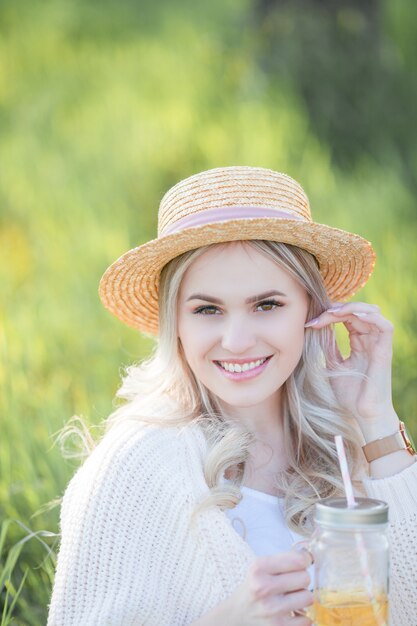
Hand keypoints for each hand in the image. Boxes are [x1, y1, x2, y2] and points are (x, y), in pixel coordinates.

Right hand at [226, 549, 312, 625]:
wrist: (237, 613)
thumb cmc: (254, 586)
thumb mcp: (261, 567)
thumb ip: (284, 560)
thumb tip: (309, 557)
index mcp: (259, 568)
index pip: (297, 560)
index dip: (305, 560)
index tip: (303, 562)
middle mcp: (264, 587)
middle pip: (305, 578)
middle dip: (302, 579)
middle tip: (292, 582)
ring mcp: (271, 609)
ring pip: (308, 597)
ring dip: (302, 597)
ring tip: (291, 597)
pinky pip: (307, 620)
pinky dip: (301, 617)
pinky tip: (290, 612)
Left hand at [305, 302, 398, 435]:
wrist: (363, 414)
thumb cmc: (349, 395)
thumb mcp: (332, 366)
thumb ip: (328, 348)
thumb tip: (315, 331)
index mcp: (359, 342)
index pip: (346, 317)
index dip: (328, 314)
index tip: (309, 323)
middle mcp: (370, 340)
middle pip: (356, 311)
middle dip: (335, 309)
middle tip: (318, 316)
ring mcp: (378, 344)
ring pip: (370, 312)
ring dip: (350, 308)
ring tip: (331, 313)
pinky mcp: (385, 351)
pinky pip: (384, 326)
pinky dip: (369, 316)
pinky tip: (352, 315)